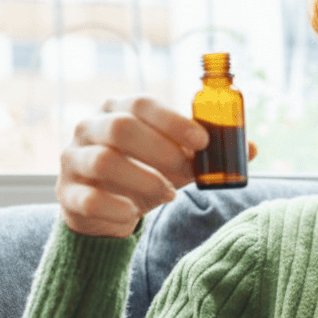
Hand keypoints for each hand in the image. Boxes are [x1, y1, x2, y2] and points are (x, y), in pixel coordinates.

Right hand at [57, 95, 257, 237]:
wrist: (103, 209)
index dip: (173, 120)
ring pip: (104, 162)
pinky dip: (119, 208)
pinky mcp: (66, 194)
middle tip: (185, 169)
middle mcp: (89, 128)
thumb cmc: (143, 173)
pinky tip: (135, 213)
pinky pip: (90, 200)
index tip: (203, 141)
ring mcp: (73, 160)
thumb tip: (251, 148)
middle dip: (160, 149)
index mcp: (116, 110)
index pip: (141, 103)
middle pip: (120, 127)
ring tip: (167, 194)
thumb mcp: (175, 161)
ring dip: (144, 180)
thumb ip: (205, 153)